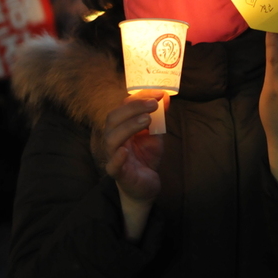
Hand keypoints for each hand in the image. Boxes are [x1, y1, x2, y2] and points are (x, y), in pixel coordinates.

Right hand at [102, 91, 164, 239]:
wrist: (146, 185)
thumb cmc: (146, 156)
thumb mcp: (155, 134)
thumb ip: (159, 117)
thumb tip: (166, 97)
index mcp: (121, 126)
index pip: (123, 107)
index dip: (139, 97)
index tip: (158, 93)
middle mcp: (114, 138)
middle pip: (114, 118)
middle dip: (133, 108)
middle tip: (153, 104)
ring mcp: (113, 156)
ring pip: (112, 139)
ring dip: (128, 126)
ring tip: (147, 119)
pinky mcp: (118, 174)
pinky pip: (113, 165)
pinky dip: (117, 158)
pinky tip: (125, 151)